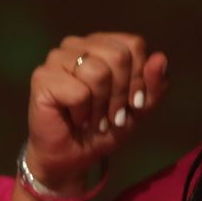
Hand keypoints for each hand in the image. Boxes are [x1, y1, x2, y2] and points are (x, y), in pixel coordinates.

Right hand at [20, 32, 169, 200]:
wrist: (73, 156)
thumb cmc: (105, 126)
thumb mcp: (140, 108)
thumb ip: (154, 84)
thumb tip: (159, 58)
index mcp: (103, 43)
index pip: (134, 44)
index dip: (139, 77)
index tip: (133, 102)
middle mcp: (78, 44)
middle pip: (119, 56)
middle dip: (121, 94)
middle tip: (112, 115)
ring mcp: (57, 58)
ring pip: (98, 72)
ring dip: (101, 106)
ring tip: (94, 118)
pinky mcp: (42, 77)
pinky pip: (78, 92)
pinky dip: (83, 113)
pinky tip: (76, 119)